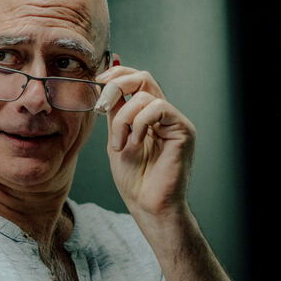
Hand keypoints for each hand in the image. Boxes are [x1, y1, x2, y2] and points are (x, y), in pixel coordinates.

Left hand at [97, 66, 195, 221]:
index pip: (136, 81)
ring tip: (120, 144)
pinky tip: (136, 142)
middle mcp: (163, 115)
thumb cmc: (134, 180)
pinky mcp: (183, 130)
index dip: (116, 74)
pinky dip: (140, 123)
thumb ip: (114, 113)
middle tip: (102, 105)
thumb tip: (105, 84)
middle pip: (143, 77)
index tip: (97, 82)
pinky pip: (159, 108)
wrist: (148, 205)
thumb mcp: (116, 139)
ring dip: (123, 118)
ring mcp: (174, 121)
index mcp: (148, 115)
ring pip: (146, 94)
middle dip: (117, 84)